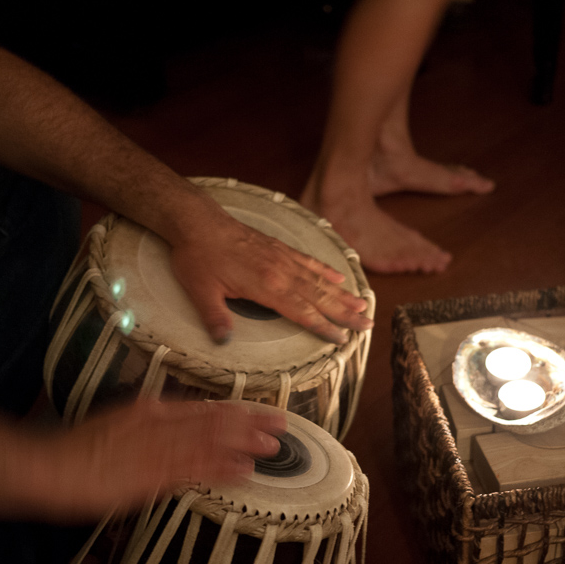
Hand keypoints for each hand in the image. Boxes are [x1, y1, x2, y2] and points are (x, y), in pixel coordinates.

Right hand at [39, 400, 285, 520]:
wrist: (47, 466)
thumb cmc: (75, 450)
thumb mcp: (114, 426)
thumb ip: (144, 424)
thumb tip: (167, 420)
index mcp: (149, 410)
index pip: (200, 409)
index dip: (234, 411)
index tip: (259, 412)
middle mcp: (157, 423)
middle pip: (213, 420)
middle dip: (249, 423)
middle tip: (282, 423)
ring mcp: (156, 448)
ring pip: (209, 442)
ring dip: (244, 443)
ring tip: (273, 445)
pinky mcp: (150, 474)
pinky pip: (194, 470)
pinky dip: (221, 468)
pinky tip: (244, 470)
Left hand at [168, 194, 372, 344]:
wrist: (197, 221)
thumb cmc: (197, 257)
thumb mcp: (200, 292)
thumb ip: (215, 317)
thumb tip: (223, 341)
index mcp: (266, 286)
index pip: (302, 312)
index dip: (323, 327)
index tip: (342, 339)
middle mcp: (281, 272)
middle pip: (320, 296)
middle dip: (345, 312)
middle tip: (368, 324)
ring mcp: (282, 258)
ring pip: (319, 279)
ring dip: (342, 293)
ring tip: (363, 304)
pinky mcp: (278, 247)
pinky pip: (308, 260)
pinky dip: (325, 269)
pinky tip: (340, 277)